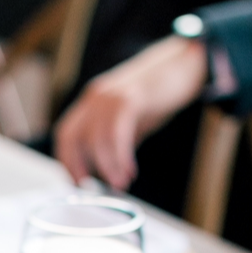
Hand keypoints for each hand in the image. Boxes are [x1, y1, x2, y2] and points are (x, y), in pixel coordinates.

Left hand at [53, 35, 208, 189]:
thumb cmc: (159, 94)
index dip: (68, 161)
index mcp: (92, 102)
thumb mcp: (132, 119)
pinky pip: (118, 132)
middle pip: (73, 136)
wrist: (185, 64)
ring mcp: (111, 95)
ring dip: (107, 166)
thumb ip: (117, 140)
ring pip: (97, 138)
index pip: (66, 134)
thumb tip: (110, 171)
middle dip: (78, 166)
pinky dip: (121, 156)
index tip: (79, 182)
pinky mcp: (131, 97)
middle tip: (93, 188)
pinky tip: (130, 169)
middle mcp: (95, 97)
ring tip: (120, 183)